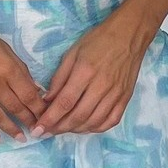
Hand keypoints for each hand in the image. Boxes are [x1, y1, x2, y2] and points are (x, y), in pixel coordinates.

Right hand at [0, 10, 49, 141]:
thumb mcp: (4, 47)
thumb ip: (19, 68)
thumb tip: (34, 88)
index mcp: (8, 67)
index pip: (29, 95)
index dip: (39, 109)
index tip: (45, 117)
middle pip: (16, 108)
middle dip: (29, 121)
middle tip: (37, 131)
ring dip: (12, 129)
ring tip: (21, 138)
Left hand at [30, 7, 149, 136]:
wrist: (129, 35)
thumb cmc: (98, 40)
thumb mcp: (72, 53)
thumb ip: (59, 78)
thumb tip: (47, 100)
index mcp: (85, 72)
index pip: (64, 102)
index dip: (50, 118)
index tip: (38, 129)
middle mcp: (101, 86)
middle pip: (78, 116)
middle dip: (59, 128)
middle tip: (47, 132)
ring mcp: (116, 94)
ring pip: (93, 122)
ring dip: (75, 130)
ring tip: (63, 129)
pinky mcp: (126, 98)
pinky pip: (111, 121)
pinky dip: (96, 128)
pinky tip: (85, 127)